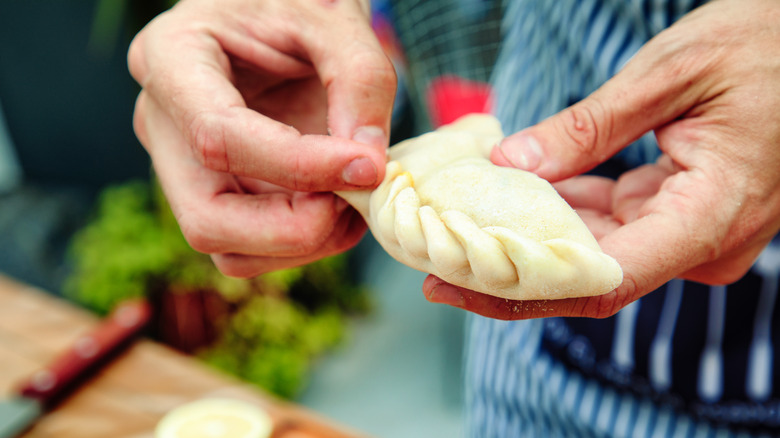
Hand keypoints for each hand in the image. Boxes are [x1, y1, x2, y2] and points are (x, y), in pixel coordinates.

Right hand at [128, 0, 395, 275]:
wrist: (279, 10)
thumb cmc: (296, 1)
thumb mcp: (334, 15)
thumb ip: (360, 80)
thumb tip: (368, 169)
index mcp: (170, 59)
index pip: (218, 137)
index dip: (299, 166)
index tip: (368, 166)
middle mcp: (163, 124)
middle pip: (207, 220)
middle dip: (294, 228)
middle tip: (356, 197)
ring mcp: (186, 169)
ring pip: (230, 250)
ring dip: (305, 243)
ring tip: (355, 197)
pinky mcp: (218, 194)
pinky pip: (253, 249)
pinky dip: (305, 243)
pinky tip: (340, 205)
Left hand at [424, 0, 779, 318]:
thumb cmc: (761, 46)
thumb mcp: (669, 76)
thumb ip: (589, 128)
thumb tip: (512, 166)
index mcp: (708, 215)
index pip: (603, 280)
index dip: (523, 290)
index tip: (456, 284)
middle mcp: (702, 241)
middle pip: (590, 276)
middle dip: (511, 270)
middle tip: (435, 260)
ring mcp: (692, 231)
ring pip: (595, 252)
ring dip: (530, 241)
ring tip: (457, 231)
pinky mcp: (679, 213)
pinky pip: (611, 224)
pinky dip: (561, 214)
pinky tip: (509, 199)